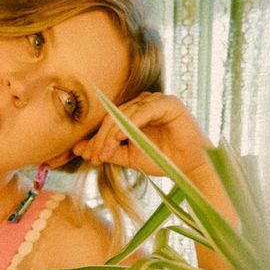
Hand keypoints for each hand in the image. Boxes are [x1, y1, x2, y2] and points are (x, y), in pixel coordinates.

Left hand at [72, 92, 212, 175]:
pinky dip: (130, 124)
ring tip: (104, 151)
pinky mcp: (169, 103)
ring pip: (126, 113)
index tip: (84, 154)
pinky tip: (120, 138)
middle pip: (114, 116)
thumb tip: (81, 150)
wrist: (189, 168)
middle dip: (101, 137)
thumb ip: (108, 151)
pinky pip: (144, 110)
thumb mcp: (129, 157)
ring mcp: (157, 101)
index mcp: (134, 113)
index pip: (109, 122)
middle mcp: (144, 103)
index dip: (96, 137)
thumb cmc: (162, 160)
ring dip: (112, 133)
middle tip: (93, 156)